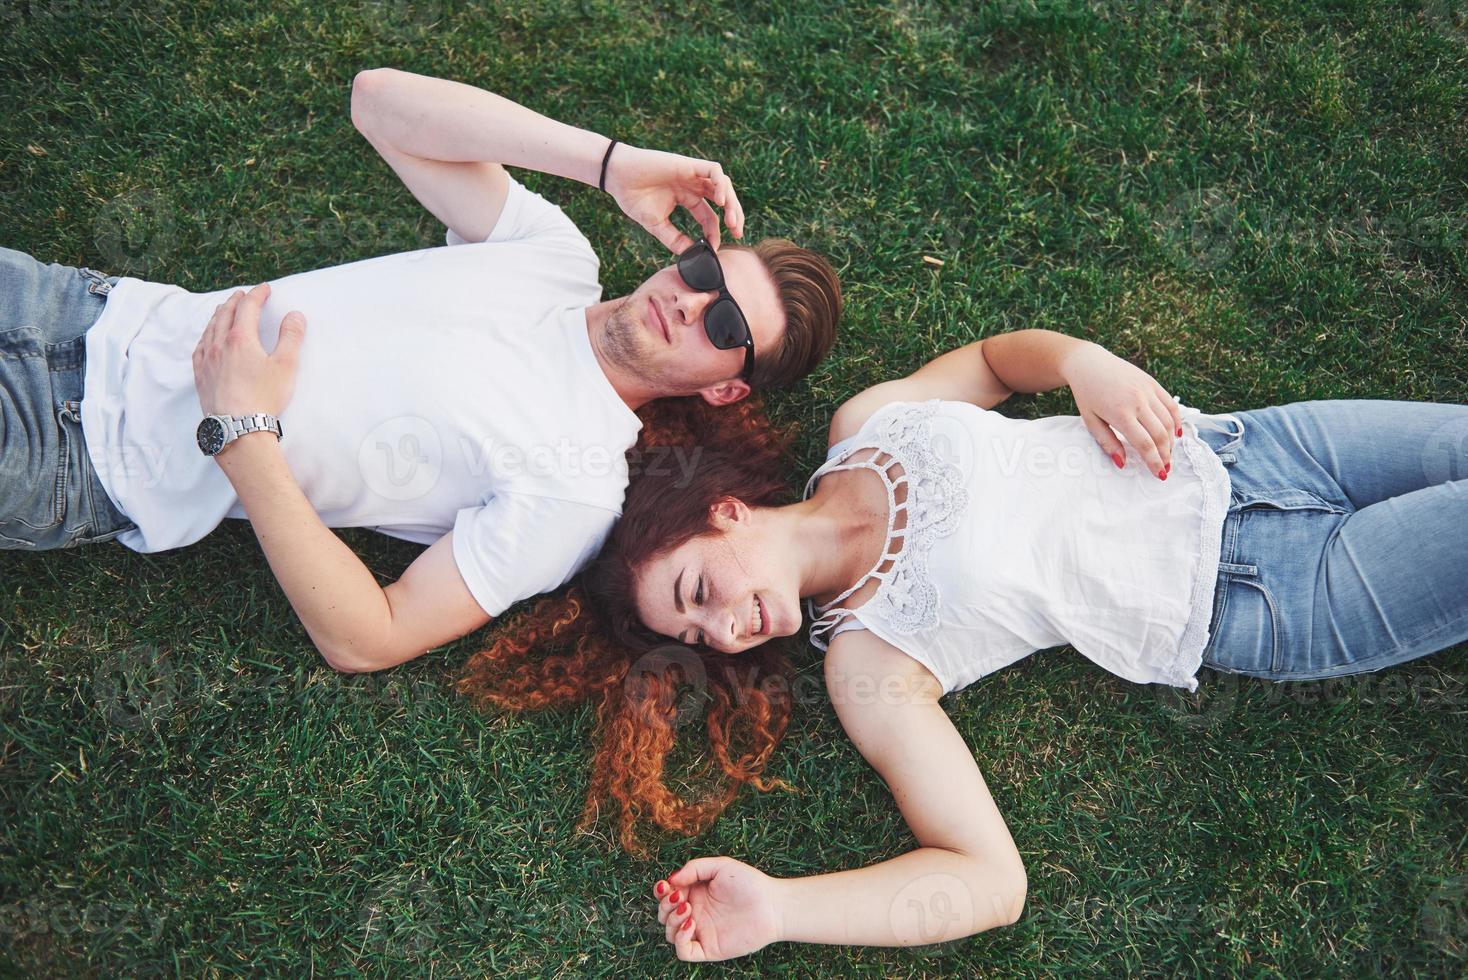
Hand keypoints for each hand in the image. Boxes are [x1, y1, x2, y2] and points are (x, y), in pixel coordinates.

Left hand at [192, 283, 306, 419]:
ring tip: (225, 309)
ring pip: (210, 328)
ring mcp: (207, 360)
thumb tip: (294, 315)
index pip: (247, 307)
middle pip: (225, 314)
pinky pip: (200, 347)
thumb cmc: (264, 397)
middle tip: (244, 294)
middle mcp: (219, 344)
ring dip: (219, 314)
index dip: (257, 294)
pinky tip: (208, 338)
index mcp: (241, 338)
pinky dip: (206, 335)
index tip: (265, 288)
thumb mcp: (286, 365)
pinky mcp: (201, 375)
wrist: (239, 428)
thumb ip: (291, 336)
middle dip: (236, 301)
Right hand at [603, 143, 743, 253]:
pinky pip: (714, 170)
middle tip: (738, 234)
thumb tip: (693, 254)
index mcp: (687, 198)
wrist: (617, 177)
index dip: (715, 231)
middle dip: (734, 216)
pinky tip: (719, 202)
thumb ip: (675, 239)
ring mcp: (692, 173)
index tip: (714, 247)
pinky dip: (720, 185)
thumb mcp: (656, 225)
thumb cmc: (633, 197)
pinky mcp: (688, 164)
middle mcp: (693, 185)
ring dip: (732, 203)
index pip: (709, 216)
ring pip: (723, 184)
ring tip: (731, 222)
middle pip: (722, 200)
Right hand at [652, 856, 780, 961]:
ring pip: (669, 933)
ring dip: (671, 920)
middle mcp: (695, 913)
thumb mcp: (720, 866)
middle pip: (664, 915)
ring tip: (687, 908)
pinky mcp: (708, 948)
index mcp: (696, 893)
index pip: (667, 895)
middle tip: (678, 897)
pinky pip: (684, 951)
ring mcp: (701, 932)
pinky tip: (691, 924)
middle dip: (664, 906)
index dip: (661, 891)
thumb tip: (671, 880)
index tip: (666, 885)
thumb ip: (694, 868)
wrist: (772, 906)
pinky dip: (680, 939)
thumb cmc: (749, 883)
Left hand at [1062, 344, 1182, 478]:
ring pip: (1169, 421)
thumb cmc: (1087, 394)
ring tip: (1168, 454)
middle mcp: (1137, 401)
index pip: (1144, 444)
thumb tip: (1123, 463)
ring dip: (1171, 441)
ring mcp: (1147, 390)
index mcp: (1120, 413)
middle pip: (1160, 435)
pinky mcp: (1152, 383)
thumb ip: (1107, 443)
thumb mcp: (1090, 421)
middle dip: (1165, 455)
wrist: (1088, 364)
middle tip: (1165, 468)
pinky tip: (1175, 433)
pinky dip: (1176, 420)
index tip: (1159, 474)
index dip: (1154, 462)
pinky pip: (1171, 405)